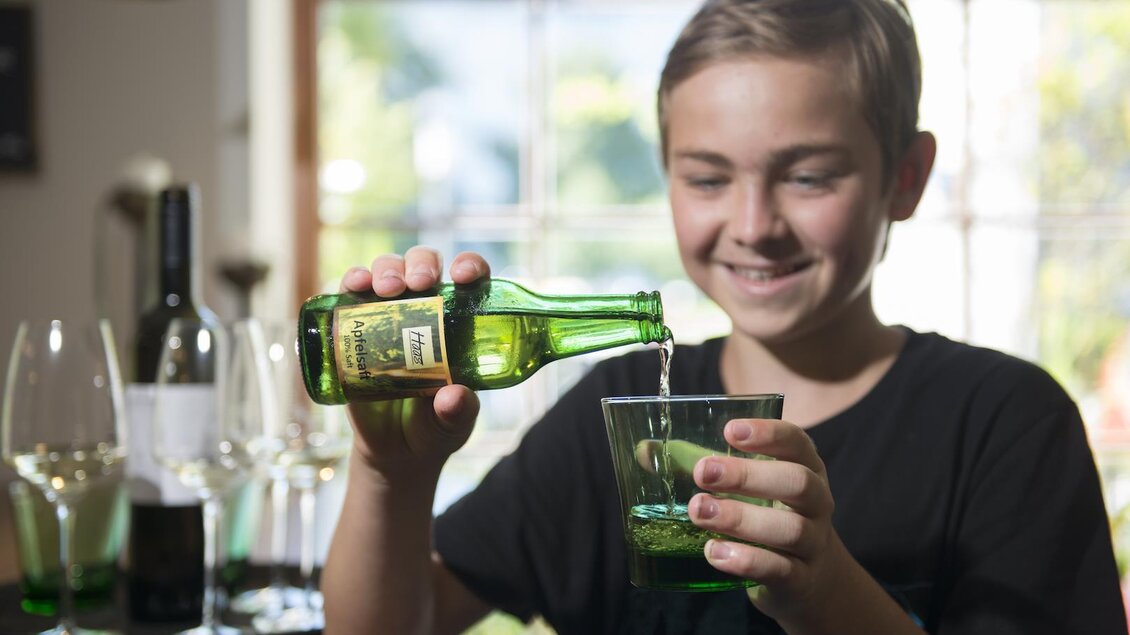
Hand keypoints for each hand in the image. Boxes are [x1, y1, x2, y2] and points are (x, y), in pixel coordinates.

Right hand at [339, 247, 491, 479]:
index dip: (469, 265)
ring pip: (388, 270)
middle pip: (425, 266)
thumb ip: (459, 413)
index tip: (463, 276)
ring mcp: (389, 315)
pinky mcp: (357, 327)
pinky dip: (352, 280)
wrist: (394, 450)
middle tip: (417, 285)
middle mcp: (426, 310)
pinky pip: (352, 294)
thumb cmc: (434, 429)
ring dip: (386, 269)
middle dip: (420, 265)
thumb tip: (453, 397)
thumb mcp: (453, 425)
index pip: (470, 280)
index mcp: (460, 324)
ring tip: (385, 289)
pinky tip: (353, 285)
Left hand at [687, 418, 847, 622]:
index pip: (797, 442)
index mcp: (805, 467)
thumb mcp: (744, 487)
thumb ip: (698, 464)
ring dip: (740, 519)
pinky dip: (746, 560)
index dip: (768, 434)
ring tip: (699, 511)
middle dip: (748, 476)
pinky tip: (713, 553)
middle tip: (704, 473)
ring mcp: (812, 542)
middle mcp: (817, 502)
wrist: (809, 579)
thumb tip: (644, 452)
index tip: (730, 431)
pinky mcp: (800, 580)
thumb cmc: (768, 514)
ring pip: (789, 528)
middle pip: (797, 482)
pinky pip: (780, 569)